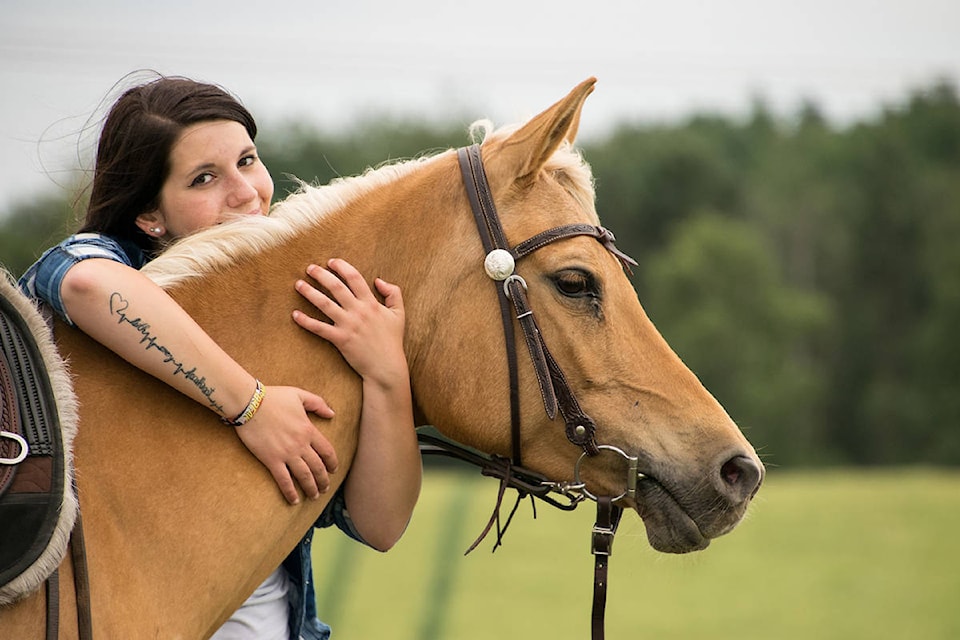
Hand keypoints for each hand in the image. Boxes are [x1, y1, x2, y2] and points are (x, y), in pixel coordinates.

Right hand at [233, 385, 338, 503]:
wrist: (249, 403)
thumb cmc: (273, 397)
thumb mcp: (299, 395)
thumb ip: (318, 403)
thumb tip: (332, 413)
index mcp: (309, 430)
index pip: (327, 451)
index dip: (332, 463)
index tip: (334, 470)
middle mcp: (300, 444)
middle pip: (318, 467)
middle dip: (323, 480)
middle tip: (325, 488)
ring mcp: (286, 453)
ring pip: (304, 476)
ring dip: (311, 488)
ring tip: (314, 496)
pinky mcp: (271, 460)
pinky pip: (284, 480)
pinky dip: (290, 492)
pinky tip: (294, 500)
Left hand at [292, 259, 407, 387]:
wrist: (386, 367)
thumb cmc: (392, 340)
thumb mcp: (399, 314)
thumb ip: (393, 293)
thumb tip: (378, 280)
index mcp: (371, 303)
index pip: (355, 278)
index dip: (342, 267)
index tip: (332, 261)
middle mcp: (358, 311)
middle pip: (336, 287)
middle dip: (321, 275)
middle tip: (310, 268)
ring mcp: (348, 325)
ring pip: (325, 304)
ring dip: (309, 292)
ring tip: (298, 284)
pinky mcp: (340, 340)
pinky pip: (319, 328)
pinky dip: (306, 321)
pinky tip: (295, 315)